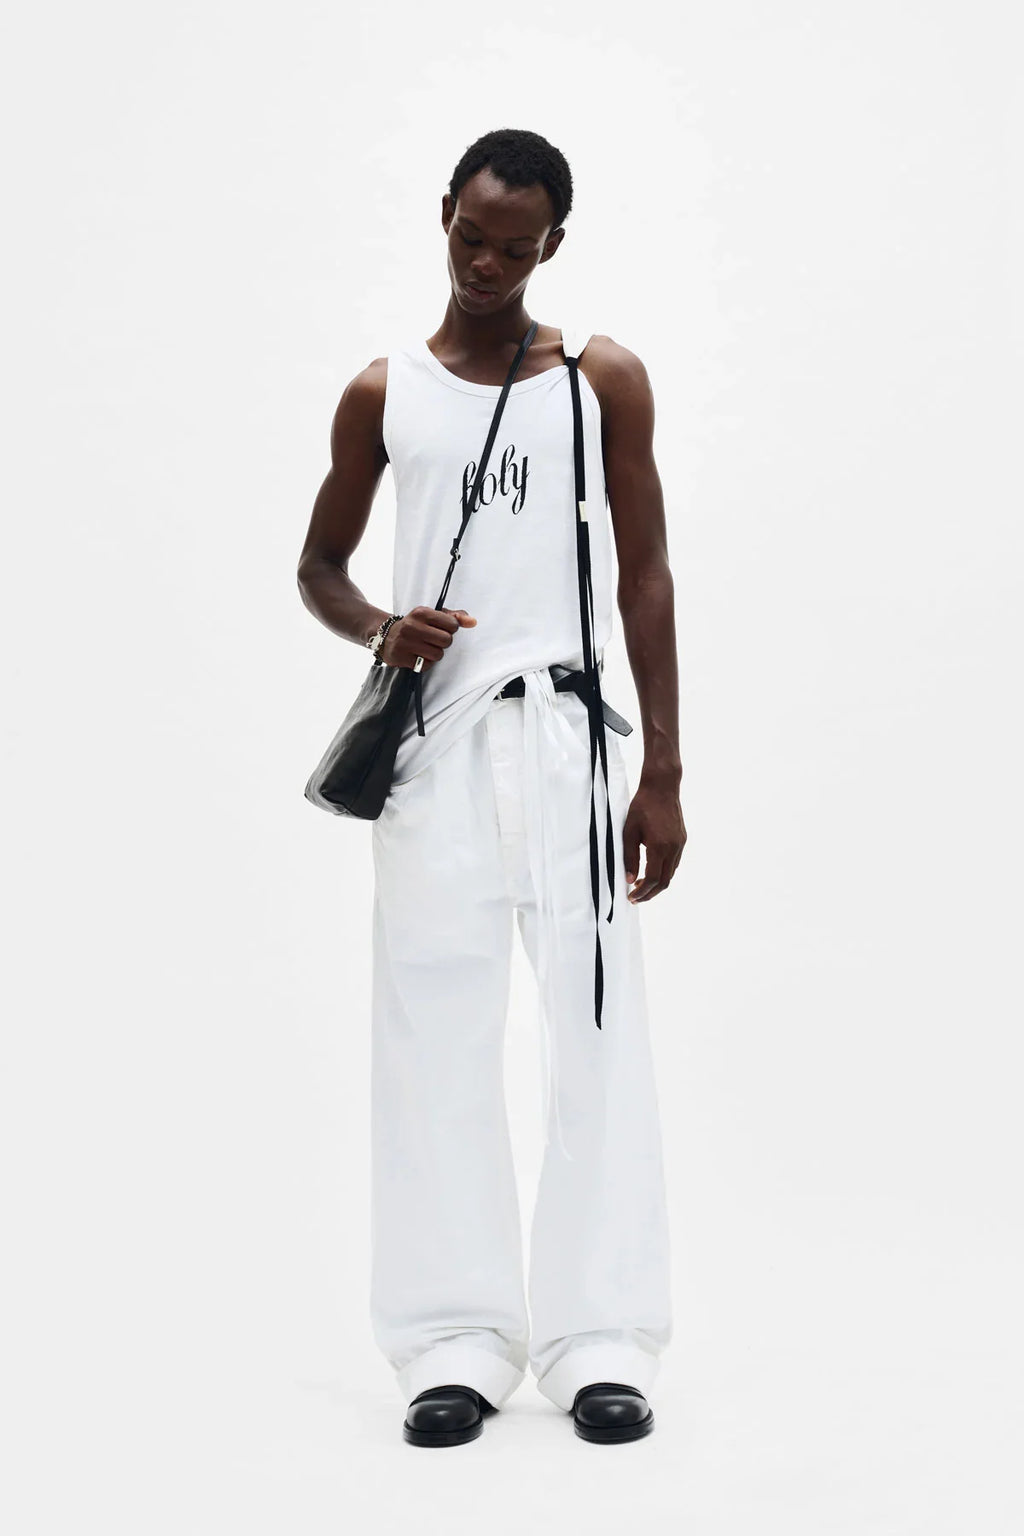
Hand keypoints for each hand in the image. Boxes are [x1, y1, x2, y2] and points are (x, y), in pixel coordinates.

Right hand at [380, 605, 476, 668]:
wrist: (385, 635)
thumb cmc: (416, 625)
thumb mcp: (432, 615)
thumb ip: (455, 616)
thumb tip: (473, 622)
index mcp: (422, 612)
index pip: (452, 624)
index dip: (451, 629)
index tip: (441, 629)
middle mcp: (412, 626)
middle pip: (446, 641)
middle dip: (443, 643)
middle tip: (433, 640)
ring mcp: (405, 642)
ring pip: (437, 655)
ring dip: (434, 654)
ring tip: (424, 648)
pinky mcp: (401, 657)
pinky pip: (425, 665)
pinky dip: (424, 663)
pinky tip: (417, 655)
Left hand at [623, 781, 685, 901]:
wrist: (662, 787)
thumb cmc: (642, 806)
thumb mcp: (629, 831)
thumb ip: (629, 857)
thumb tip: (629, 879)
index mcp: (659, 846)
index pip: (652, 879)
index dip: (642, 892)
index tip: (631, 897)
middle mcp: (673, 848)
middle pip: (664, 881)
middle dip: (650, 893)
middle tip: (636, 898)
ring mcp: (680, 844)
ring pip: (671, 873)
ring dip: (657, 884)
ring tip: (641, 886)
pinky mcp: (682, 839)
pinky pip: (674, 863)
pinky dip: (663, 872)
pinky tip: (652, 870)